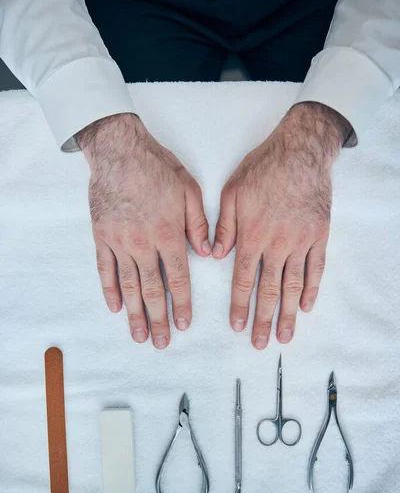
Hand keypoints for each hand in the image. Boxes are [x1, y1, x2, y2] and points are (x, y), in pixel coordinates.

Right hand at [76, 113, 210, 348]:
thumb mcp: (189, 190)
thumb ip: (199, 224)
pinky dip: (109, 290)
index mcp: (168, 234)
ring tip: (139, 335)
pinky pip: (104, 270)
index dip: (182, 304)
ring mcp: (119, 242)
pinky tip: (114, 308)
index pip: (178, 278)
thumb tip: (208, 252)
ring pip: (128, 286)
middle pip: (152, 290)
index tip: (184, 324)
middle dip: (159, 319)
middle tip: (162, 342)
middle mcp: (143, 244)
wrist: (119, 150)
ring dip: (134, 314)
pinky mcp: (101, 236)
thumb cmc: (156, 166)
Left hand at [212, 102, 351, 349]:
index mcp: (251, 235)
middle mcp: (277, 244)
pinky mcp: (320, 235)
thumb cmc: (264, 168)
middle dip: (263, 320)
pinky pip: (317, 268)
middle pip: (269, 290)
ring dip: (289, 314)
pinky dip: (312, 289)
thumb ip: (224, 227)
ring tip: (286, 336)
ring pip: (294, 285)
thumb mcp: (232, 192)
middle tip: (260, 343)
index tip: (236, 326)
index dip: (239, 306)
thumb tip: (215, 256)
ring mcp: (301, 241)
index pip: (243, 280)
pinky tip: (307, 306)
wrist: (301, 150)